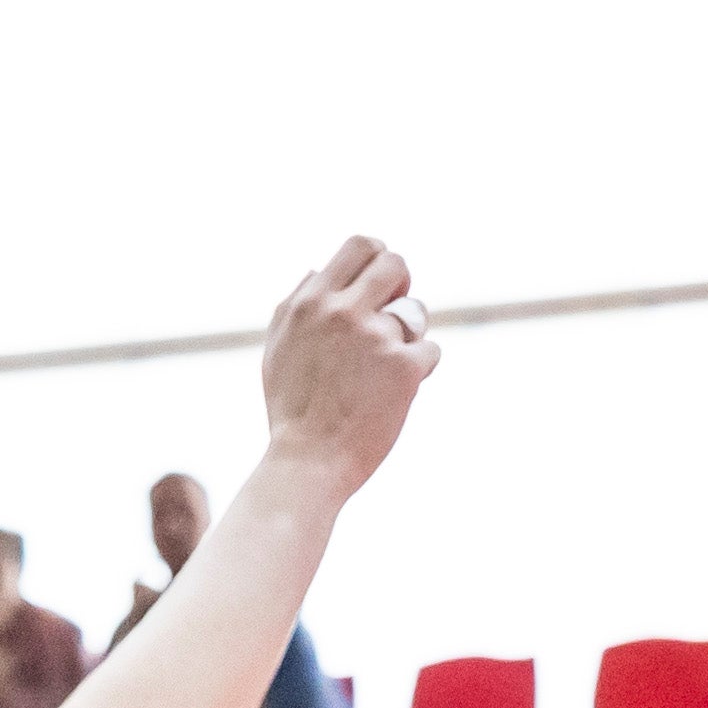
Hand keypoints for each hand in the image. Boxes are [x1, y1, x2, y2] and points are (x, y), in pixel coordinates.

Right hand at [254, 237, 438, 482]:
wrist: (309, 461)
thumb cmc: (291, 410)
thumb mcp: (277, 347)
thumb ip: (296, 303)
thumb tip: (318, 269)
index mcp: (311, 301)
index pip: (360, 246)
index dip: (378, 258)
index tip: (381, 282)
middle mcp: (343, 311)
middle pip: (395, 264)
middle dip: (402, 283)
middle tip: (397, 311)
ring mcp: (376, 337)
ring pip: (417, 313)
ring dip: (410, 334)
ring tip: (387, 364)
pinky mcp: (405, 367)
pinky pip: (430, 350)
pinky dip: (419, 369)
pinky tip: (395, 392)